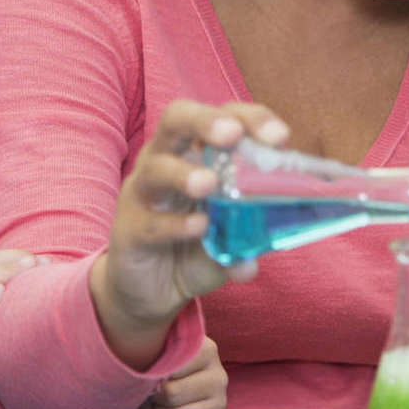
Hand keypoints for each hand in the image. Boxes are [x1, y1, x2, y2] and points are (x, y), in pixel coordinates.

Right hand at [89, 100, 288, 358]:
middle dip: (206, 120)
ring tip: (209, 185)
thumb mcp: (231, 242)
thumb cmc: (194, 250)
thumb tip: (253, 261)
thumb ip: (248, 241)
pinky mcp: (129, 229)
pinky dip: (175, 223)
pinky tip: (198, 228)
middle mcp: (165, 162)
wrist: (152, 291)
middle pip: (177, 119)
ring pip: (156, 168)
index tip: (279, 137)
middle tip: (232, 134)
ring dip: (184, 173)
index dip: (251, 119)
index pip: (223, 117)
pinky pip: (150, 221)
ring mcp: (143, 194)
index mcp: (196, 153)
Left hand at [133, 335, 227, 408]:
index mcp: (205, 350)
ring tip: (157, 407)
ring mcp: (219, 401)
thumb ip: (150, 363)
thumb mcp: (152, 357)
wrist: (163, 385)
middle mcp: (218, 375)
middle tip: (152, 393)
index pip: (171, 367)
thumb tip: (150, 386)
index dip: (151, 376)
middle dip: (154, 398)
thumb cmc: (155, 368)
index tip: (148, 373)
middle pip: (173, 393)